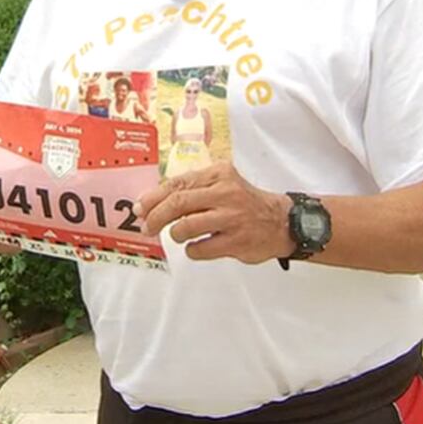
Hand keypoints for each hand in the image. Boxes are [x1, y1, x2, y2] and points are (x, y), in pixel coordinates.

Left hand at [133, 161, 295, 263]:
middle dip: (156, 216)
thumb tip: (155, 200)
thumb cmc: (246, 204)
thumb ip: (194, 188)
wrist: (282, 222)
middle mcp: (225, 192)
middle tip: (147, 227)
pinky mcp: (236, 241)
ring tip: (177, 236)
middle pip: (178, 203)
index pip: (177, 183)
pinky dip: (192, 250)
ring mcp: (231, 217)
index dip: (153, 197)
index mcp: (219, 174)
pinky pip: (200, 248)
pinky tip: (196, 247)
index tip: (140, 208)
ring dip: (175, 234)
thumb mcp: (223, 184)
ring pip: (186, 226)